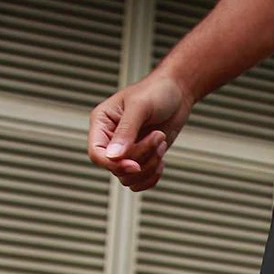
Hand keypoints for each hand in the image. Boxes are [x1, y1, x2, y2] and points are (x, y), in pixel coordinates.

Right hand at [88, 72, 193, 191]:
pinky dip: (153, 175)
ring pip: (130, 177)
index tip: (135, 165)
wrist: (177, 93)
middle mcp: (110, 139)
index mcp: (102, 123)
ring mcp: (126, 151)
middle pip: (117, 168)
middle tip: (158, 136)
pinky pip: (140, 181)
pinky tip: (162, 157)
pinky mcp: (141, 158)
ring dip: (150, 165)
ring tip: (161, 140)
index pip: (96, 154)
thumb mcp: (139, 107)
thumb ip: (126, 131)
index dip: (114, 164)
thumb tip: (113, 156)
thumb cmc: (156, 92)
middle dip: (142, 157)